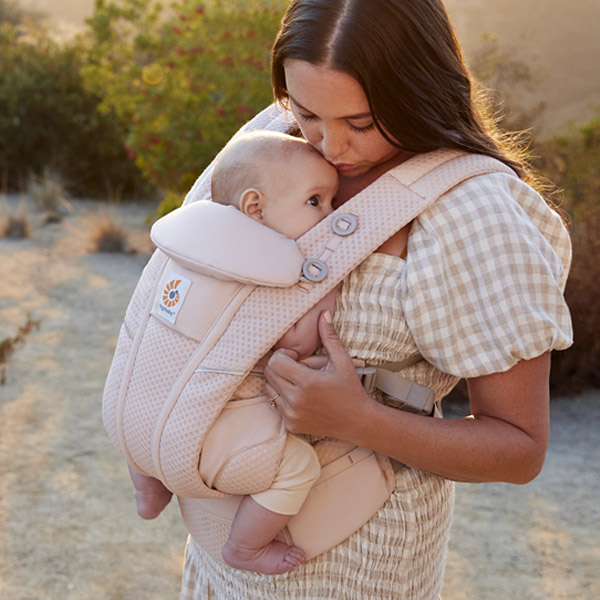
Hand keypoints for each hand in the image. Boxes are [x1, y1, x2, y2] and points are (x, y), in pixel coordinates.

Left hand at [264, 312, 368, 438]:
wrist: (357, 420)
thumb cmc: (350, 389)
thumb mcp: (342, 361)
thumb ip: (329, 337)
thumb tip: (323, 314)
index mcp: (307, 382)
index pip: (275, 361)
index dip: (284, 355)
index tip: (296, 357)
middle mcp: (296, 400)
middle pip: (269, 374)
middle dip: (279, 366)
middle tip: (297, 368)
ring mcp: (292, 414)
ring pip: (268, 389)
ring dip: (279, 381)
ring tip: (298, 382)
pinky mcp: (291, 424)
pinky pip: (275, 404)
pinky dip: (282, 397)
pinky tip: (300, 396)